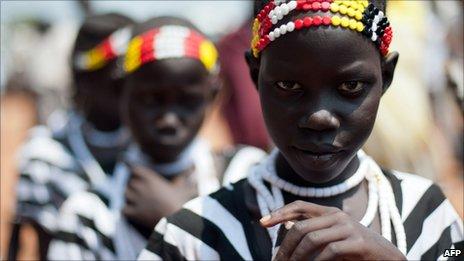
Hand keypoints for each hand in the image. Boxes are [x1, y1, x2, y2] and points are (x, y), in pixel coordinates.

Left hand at [123, 164, 196, 228]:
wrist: (177, 220)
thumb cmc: (180, 203)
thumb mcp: (181, 189)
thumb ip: (181, 179)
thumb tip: (191, 169)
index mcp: (151, 179)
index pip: (135, 169)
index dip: (135, 171)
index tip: (132, 170)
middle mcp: (142, 187)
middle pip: (130, 182)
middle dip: (134, 187)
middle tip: (140, 191)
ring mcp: (137, 200)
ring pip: (125, 194)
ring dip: (130, 197)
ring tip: (136, 200)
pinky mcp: (135, 213)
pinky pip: (123, 209)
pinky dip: (126, 210)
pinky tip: (132, 211)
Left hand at [260, 200, 405, 260]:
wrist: (388, 258)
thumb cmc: (356, 249)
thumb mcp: (333, 237)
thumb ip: (313, 230)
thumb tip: (286, 227)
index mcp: (330, 212)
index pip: (299, 206)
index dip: (279, 213)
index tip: (262, 223)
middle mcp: (338, 216)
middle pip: (301, 226)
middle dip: (285, 246)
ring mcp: (349, 228)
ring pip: (312, 239)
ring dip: (297, 257)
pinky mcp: (358, 243)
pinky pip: (330, 251)